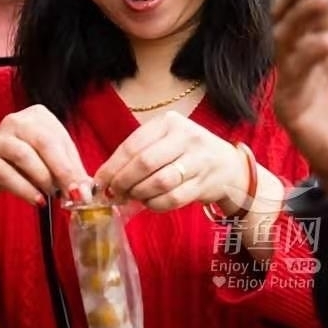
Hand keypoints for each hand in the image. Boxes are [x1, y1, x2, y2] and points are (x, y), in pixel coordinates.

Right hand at [0, 105, 91, 206]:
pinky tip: (38, 201)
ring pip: (25, 156)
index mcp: (38, 116)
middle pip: (45, 143)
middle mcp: (17, 121)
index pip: (62, 139)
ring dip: (44, 179)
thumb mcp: (46, 161)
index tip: (86, 189)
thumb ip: (67, 170)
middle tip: (75, 194)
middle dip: (63, 171)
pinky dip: (25, 189)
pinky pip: (6, 174)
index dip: (76, 165)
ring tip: (53, 196)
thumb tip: (87, 188)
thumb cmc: (20, 163)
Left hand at [96, 111, 247, 212]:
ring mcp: (198, 160)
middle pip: (144, 163)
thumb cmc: (186, 153)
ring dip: (140, 194)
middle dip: (123, 182)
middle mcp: (186, 137)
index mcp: (169, 122)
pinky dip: (155, 204)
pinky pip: (172, 199)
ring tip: (133, 196)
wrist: (228, 166)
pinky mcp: (204, 183)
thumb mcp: (164, 142)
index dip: (112, 167)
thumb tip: (103, 179)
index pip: (133, 146)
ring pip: (159, 182)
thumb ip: (137, 155)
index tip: (100, 182)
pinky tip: (150, 203)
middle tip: (114, 193)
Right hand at [273, 0, 327, 192]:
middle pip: (290, 15)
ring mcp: (295, 81)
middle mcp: (306, 58)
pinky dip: (307, 55)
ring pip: (284, 39)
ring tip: (324, 0)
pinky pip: (291, 76)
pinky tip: (327, 43)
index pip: (316, 4)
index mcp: (327, 45)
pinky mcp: (290, 107)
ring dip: (302, 17)